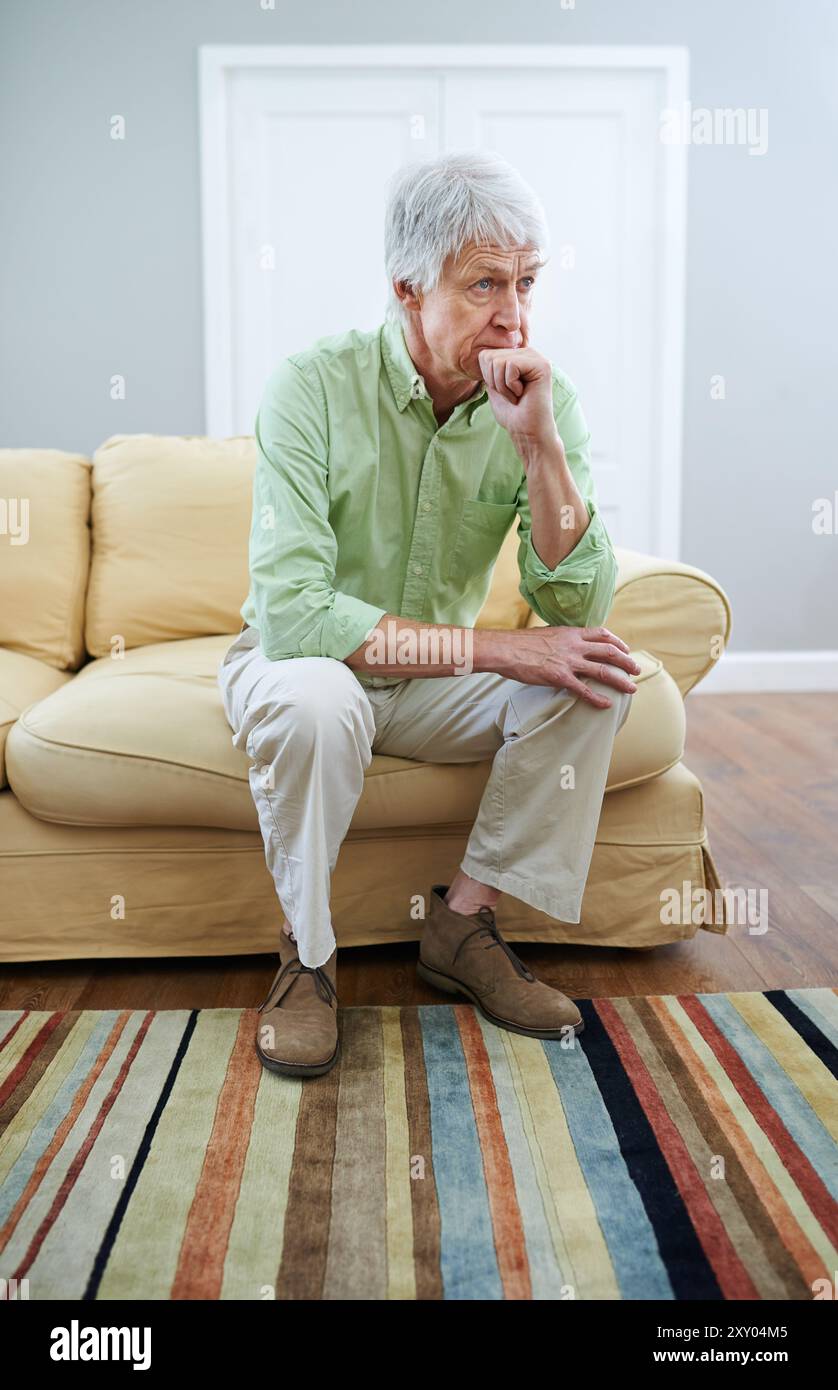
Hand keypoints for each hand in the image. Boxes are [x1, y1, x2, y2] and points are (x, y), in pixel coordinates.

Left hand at [477, 346, 557, 447]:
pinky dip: (510, 385)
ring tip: (517, 395)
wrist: (527, 432)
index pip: (485, 355)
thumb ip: (489, 367)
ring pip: (498, 361)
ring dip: (502, 386)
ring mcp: (536, 357)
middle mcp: (527, 353)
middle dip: (494, 381)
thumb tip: (482, 353)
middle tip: (511, 395)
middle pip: (490, 357)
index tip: (503, 391)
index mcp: (516, 356)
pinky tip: (523, 393)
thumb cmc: (511, 413)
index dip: (487, 378)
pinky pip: (510, 366)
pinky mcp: (542, 365)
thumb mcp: (494, 386)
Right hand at [490, 625, 640, 707]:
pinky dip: (597, 698)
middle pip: (609, 652)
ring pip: (603, 671)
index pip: (602, 634)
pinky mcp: (559, 677)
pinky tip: (606, 705)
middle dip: (626, 661)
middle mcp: (574, 645)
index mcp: (571, 633)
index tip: (626, 649)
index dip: (618, 642)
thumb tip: (568, 643)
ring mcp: (568, 661)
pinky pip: (583, 690)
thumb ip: (562, 638)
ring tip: (631, 688)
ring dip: (620, 680)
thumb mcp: (547, 633)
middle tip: (636, 670)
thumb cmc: (521, 642)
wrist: (505, 649)